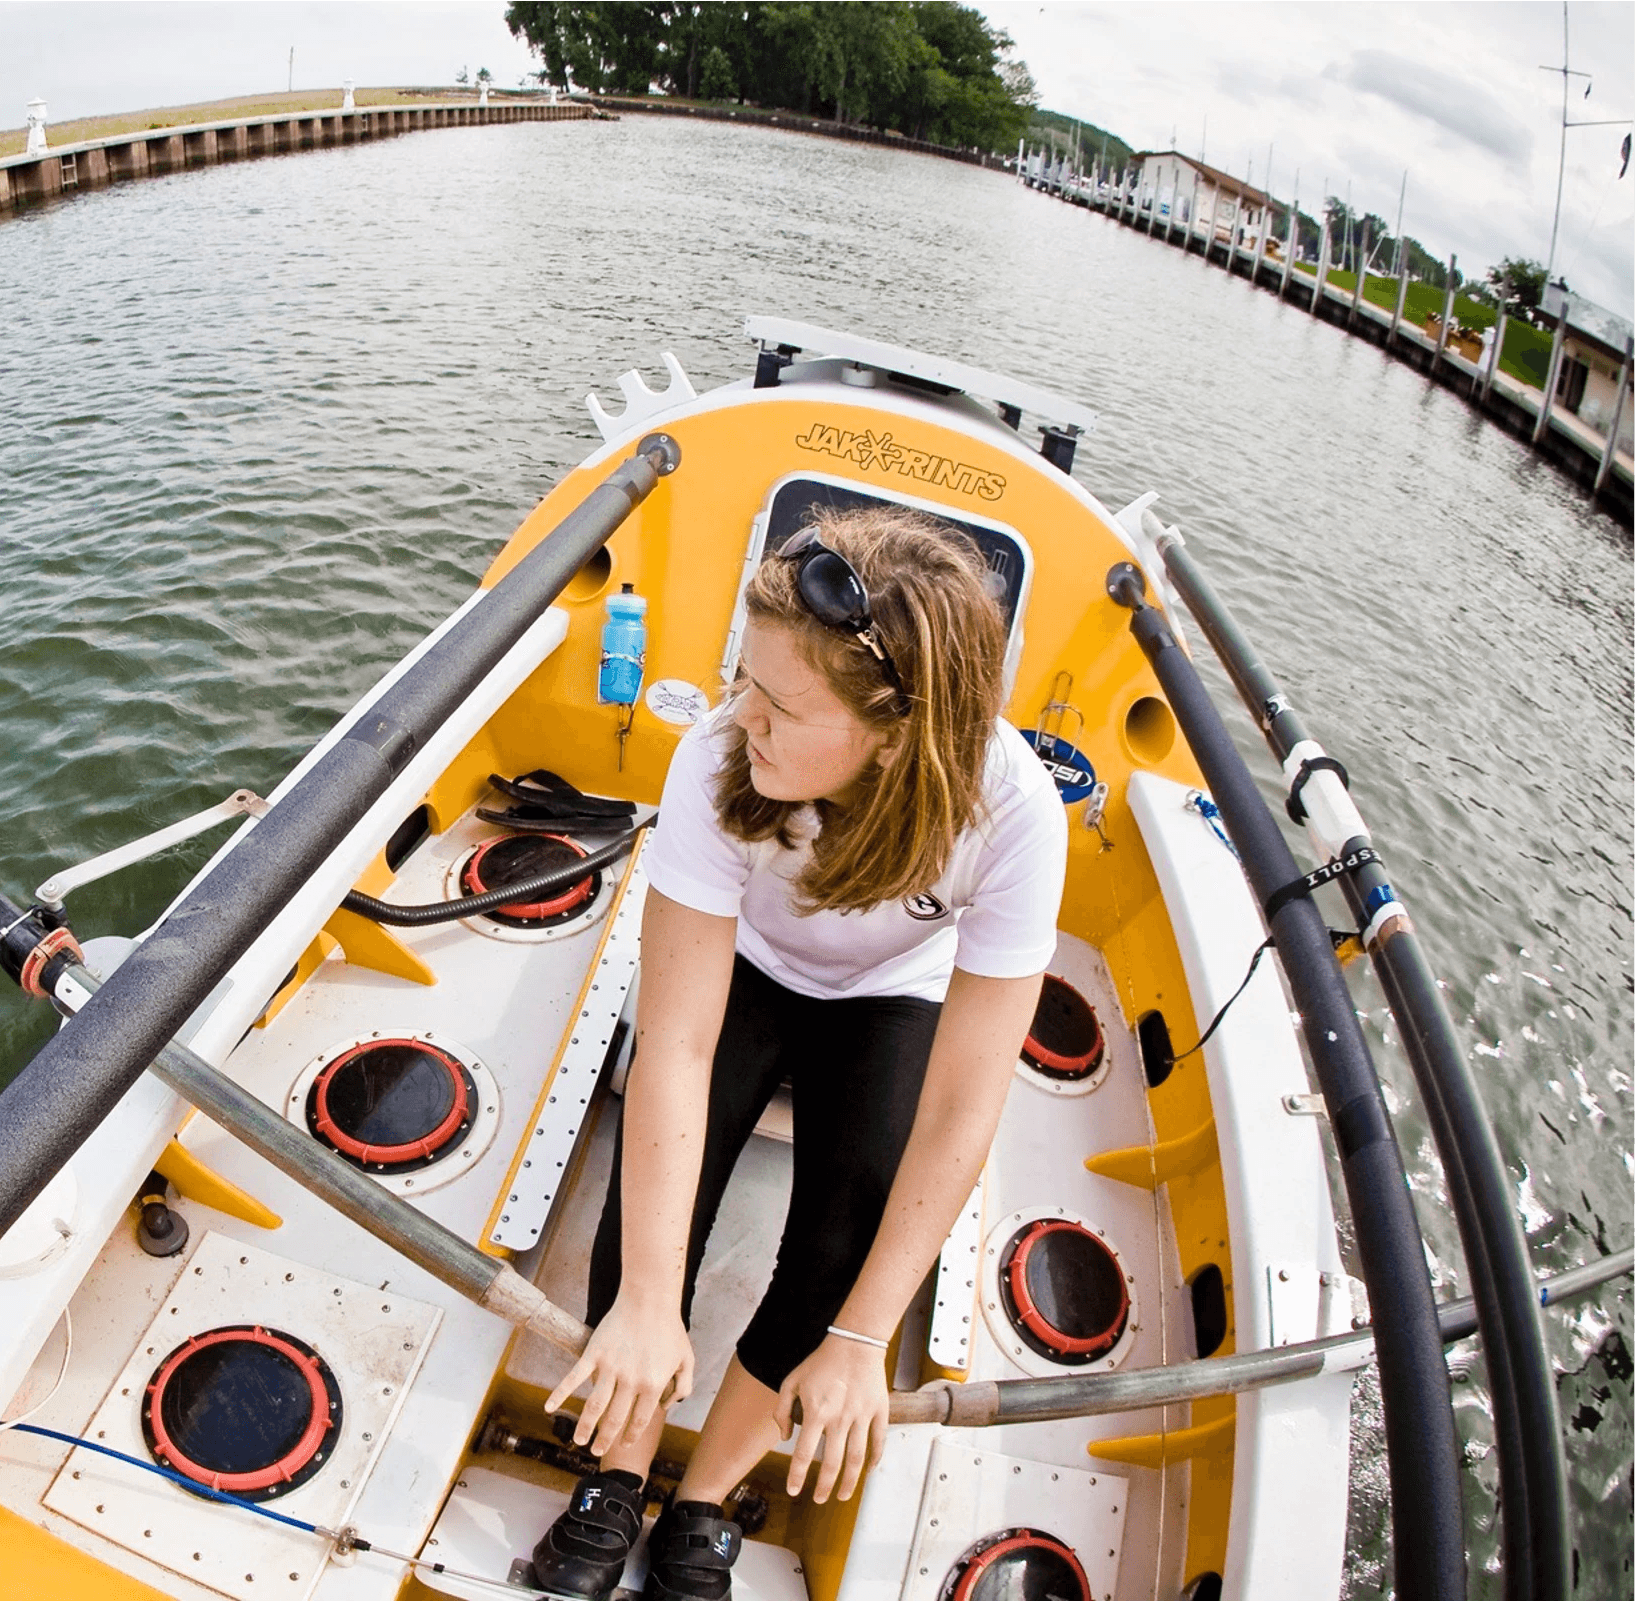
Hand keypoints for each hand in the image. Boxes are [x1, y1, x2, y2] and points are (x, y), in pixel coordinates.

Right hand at [544, 1293, 693, 1456]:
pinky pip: (574, 1378)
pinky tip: (549, 1408)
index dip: (631, 1435)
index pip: (639, 1420)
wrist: (649, 1298)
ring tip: (579, 1441)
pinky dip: (560, 1394)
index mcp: (653, 1385)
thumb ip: (683, 1386)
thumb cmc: (669, 1328)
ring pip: (594, 1406)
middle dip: (605, 1439)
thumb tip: (669, 1406)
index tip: (624, 1443)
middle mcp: (630, 1381)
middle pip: (614, 1419)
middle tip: (597, 1452)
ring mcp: (610, 1368)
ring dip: (585, 1427)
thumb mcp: (687, 1358)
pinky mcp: (594, 1354)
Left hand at [774, 1334, 888, 1503]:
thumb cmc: (822, 1360)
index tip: (793, 1490)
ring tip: (845, 1495)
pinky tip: (869, 1470)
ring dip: (850, 1482)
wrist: (854, 1342)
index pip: (804, 1454)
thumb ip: (782, 1410)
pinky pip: (879, 1440)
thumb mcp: (792, 1381)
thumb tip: (784, 1437)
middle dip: (825, 1487)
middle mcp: (839, 1418)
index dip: (797, 1476)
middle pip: (833, 1463)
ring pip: (857, 1458)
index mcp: (816, 1412)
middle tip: (820, 1499)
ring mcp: (861, 1416)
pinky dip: (875, 1458)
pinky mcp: (879, 1411)